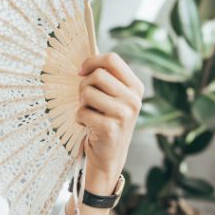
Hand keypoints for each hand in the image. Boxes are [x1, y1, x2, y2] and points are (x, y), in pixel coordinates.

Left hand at [76, 52, 144, 192]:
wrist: (109, 155)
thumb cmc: (106, 121)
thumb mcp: (113, 98)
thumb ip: (106, 79)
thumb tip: (87, 58)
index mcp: (135, 87)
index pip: (112, 59)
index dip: (91, 61)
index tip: (80, 71)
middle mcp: (133, 99)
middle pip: (97, 75)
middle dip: (83, 86)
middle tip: (85, 100)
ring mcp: (123, 114)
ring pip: (87, 92)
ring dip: (81, 103)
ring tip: (88, 113)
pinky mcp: (110, 128)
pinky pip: (82, 112)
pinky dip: (79, 118)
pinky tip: (88, 126)